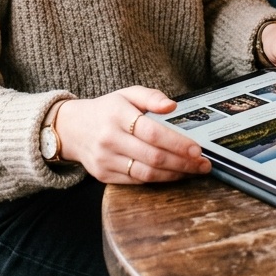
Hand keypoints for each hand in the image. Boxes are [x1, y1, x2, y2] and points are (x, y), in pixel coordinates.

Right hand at [55, 86, 210, 183]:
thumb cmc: (107, 109)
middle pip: (152, 156)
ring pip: (145, 173)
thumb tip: (173, 106)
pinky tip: (172, 174)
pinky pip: (135, 181)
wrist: (71, 128)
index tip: (198, 149)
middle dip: (182, 163)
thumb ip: (151, 96)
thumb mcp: (127, 94)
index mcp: (117, 115)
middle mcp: (109, 139)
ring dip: (173, 175)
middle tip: (203, 164)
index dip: (177, 143)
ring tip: (192, 171)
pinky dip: (157, 179)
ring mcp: (105, 160)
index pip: (152, 132)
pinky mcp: (103, 175)